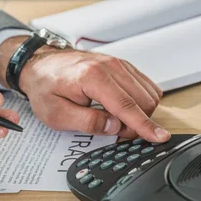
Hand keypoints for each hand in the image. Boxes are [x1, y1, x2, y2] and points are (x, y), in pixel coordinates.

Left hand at [0, 36, 168, 141]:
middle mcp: (109, 66)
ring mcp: (117, 63)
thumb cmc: (45, 87)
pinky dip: (140, 101)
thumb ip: (87, 123)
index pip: (126, 106)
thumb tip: (114, 127)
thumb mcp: (57, 114)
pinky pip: (144, 85)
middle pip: (143, 100)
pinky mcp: (121, 65)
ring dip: (140, 112)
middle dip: (137, 122)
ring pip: (148, 93)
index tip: (160, 137)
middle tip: (115, 131)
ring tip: (114, 119)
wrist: (39, 64)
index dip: (145, 126)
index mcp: (92, 77)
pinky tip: (122, 107)